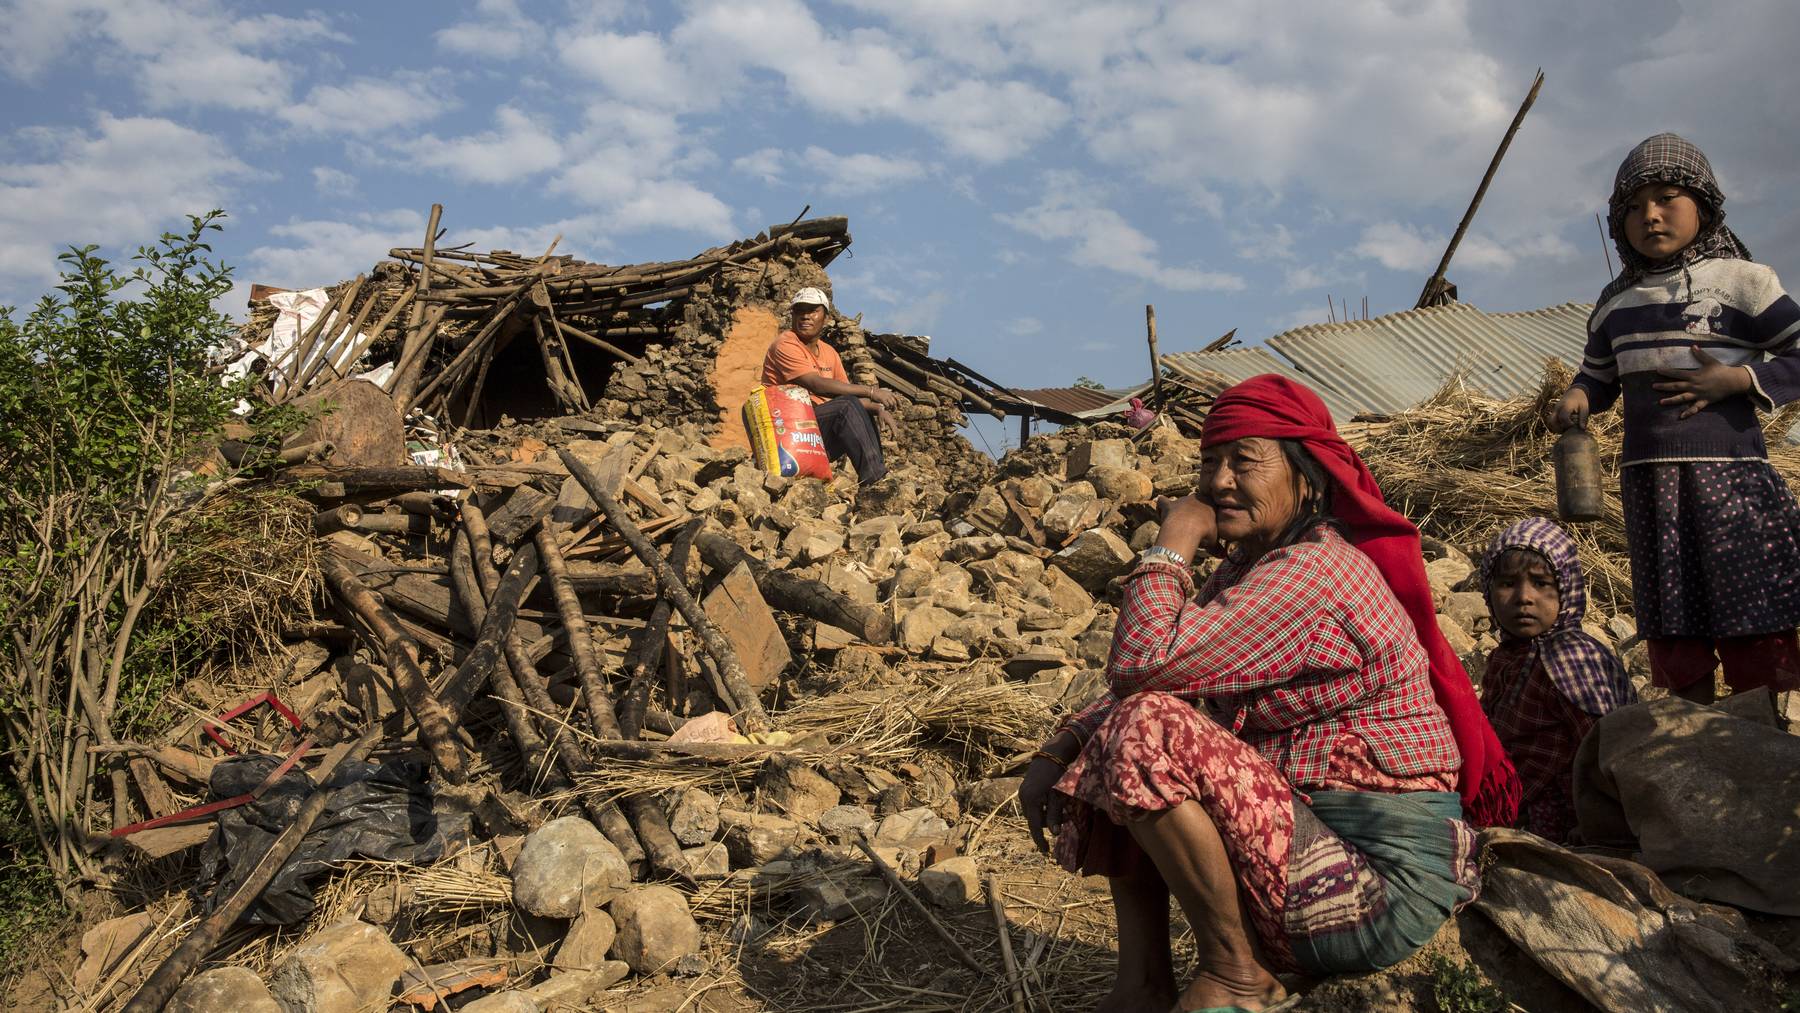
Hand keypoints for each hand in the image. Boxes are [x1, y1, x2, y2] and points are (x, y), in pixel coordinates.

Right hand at [866, 386, 900, 410]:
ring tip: (890, 410)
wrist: (872, 391)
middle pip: (895, 402)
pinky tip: (886, 409)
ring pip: (892, 404)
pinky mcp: (883, 399)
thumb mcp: (884, 393)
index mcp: (890, 393)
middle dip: (895, 407)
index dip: (899, 403)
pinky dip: (887, 408)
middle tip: (894, 411)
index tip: (900, 407)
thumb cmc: (877, 393)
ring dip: (891, 408)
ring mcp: (886, 397)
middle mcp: (889, 395)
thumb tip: (891, 400)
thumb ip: (888, 396)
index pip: (897, 398)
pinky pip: (887, 405)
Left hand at [875, 405, 899, 439]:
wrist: (882, 410)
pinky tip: (894, 430)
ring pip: (895, 426)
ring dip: (895, 430)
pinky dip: (894, 428)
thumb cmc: (880, 416)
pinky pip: (894, 425)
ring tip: (895, 435)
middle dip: (895, 432)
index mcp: (889, 421)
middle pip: (894, 427)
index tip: (895, 435)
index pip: (892, 427)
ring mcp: (892, 420)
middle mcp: (892, 421)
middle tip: (895, 437)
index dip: (894, 432)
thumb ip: (882, 425)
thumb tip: (882, 430)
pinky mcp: (892, 420)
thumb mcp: (880, 420)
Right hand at [1021, 731, 1077, 853]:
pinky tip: (1054, 803)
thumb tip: (1054, 833)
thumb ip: (1055, 814)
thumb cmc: (1057, 774)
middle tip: (1067, 818)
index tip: (1045, 851)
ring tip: (1064, 810)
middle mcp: (1023, 797)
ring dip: (1046, 815)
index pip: (1034, 825)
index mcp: (1030, 800)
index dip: (1039, 839)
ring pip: (1034, 812)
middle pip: (1034, 819)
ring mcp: (1023, 793)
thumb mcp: (1058, 796)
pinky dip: (1043, 808)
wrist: (1050, 754)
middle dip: (1048, 823)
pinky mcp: (1025, 788)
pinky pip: (1033, 805)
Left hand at [1154, 494, 1216, 560]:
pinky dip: (1160, 508)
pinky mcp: (1168, 505)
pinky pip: (1162, 501)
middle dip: (1192, 511)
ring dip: (1178, 511)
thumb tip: (1222, 556)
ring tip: (1177, 525)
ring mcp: (1181, 500)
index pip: (1209, 504)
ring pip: (1179, 502)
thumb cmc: (1204, 534)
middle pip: (1194, 502)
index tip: (1205, 524)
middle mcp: (1195, 497)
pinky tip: (1161, 516)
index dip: (1206, 514)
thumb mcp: (1213, 541)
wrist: (1187, 529)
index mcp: (1209, 502)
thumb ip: (1217, 547)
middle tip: (1192, 526)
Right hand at [1551, 387, 1588, 431]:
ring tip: (1565, 429)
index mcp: (1566, 406)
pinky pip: (1551, 421)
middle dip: (1559, 428)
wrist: (1574, 393)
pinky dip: (1555, 425)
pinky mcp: (1554, 412)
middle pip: (1552, 421)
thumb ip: (1583, 418)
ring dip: (1556, 427)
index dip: (1568, 424)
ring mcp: (1554, 410)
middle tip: (1567, 429)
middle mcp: (1557, 408)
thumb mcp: (1584, 408)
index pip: (1563, 417)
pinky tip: (1563, 426)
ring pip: (1550, 421)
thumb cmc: (1580, 400)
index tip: (1574, 425)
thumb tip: (1582, 429)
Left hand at [1654, 346, 1751, 418]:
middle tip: (1653, 386)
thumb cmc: (1721, 370)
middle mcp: (1694, 385)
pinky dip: (1688, 412)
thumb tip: (1693, 346)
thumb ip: (1700, 354)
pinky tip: (1681, 417)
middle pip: (1676, 386)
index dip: (1667, 372)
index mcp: (1694, 375)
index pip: (1677, 373)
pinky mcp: (1704, 401)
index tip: (1657, 370)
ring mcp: (1698, 394)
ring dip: (1671, 400)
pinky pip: (1695, 408)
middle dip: (1664, 386)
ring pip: (1682, 398)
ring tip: (1661, 402)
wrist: (1733, 381)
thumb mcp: (1710, 361)